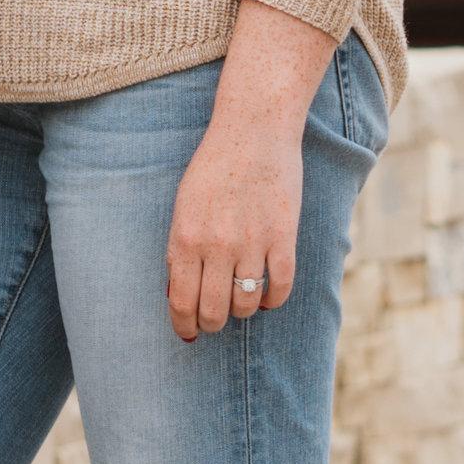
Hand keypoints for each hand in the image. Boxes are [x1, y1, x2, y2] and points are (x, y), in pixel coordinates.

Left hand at [164, 102, 306, 345]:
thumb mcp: (184, 205)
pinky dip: (272, 300)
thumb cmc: (214, 166)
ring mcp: (251, 242)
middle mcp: (216, 245)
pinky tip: (267, 296)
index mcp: (184, 237)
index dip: (184, 324)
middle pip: (213, 310)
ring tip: (240, 303)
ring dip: (241, 311)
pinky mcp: (283, 236)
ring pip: (245, 303)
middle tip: (214, 321)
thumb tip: (179, 293)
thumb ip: (181, 248)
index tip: (189, 332)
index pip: (181, 301)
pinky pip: (280, 287)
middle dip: (211, 323)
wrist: (254, 130)